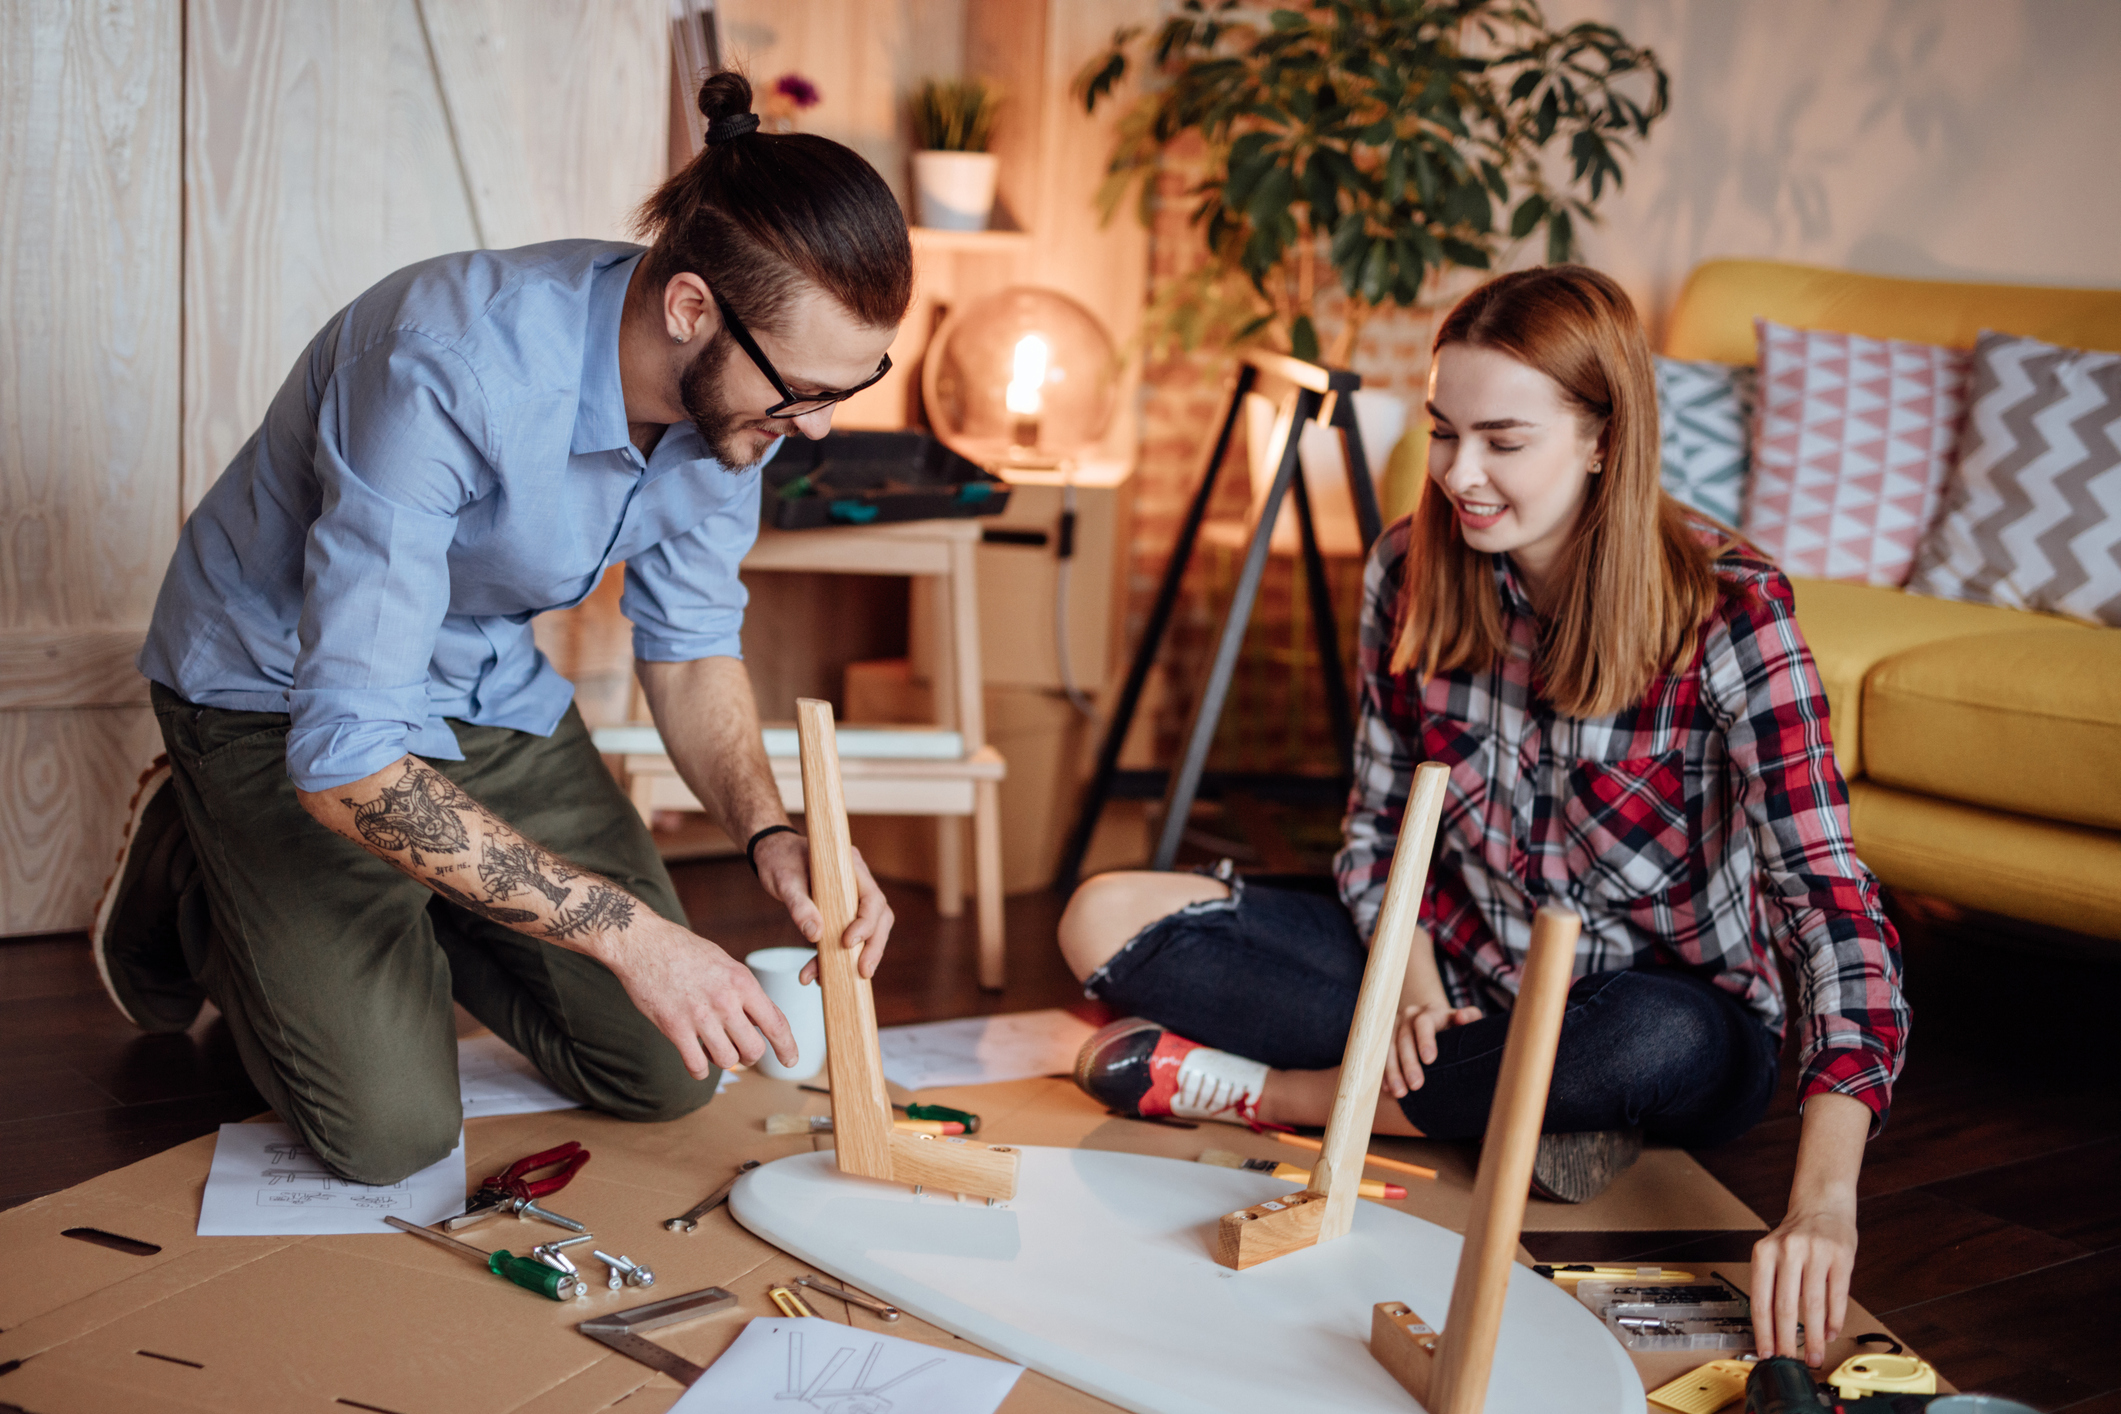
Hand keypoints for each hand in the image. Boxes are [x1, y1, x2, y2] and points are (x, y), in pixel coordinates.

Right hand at [603, 912, 795, 1078]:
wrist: (643, 942)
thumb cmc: (684, 951)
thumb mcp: (725, 963)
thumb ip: (745, 991)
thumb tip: (764, 1019)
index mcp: (742, 981)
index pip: (776, 1023)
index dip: (787, 1047)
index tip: (791, 1061)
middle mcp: (725, 1000)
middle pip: (755, 1049)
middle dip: (751, 1056)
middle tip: (741, 1050)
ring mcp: (700, 1016)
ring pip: (728, 1060)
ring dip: (725, 1061)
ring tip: (715, 1048)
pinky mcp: (674, 1028)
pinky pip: (697, 1066)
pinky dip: (700, 1069)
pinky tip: (696, 1058)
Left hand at [750, 829, 895, 982]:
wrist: (771, 855)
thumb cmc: (779, 860)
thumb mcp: (785, 881)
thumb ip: (800, 906)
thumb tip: (816, 935)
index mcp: (851, 867)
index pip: (872, 898)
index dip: (866, 924)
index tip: (849, 943)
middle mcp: (858, 882)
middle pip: (879, 918)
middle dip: (872, 947)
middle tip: (863, 972)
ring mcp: (852, 898)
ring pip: (867, 932)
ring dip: (852, 958)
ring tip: (827, 979)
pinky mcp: (841, 912)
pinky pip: (847, 937)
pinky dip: (834, 957)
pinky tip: (818, 974)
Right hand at [1383, 1001, 1482, 1097]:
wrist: (1433, 1022)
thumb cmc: (1453, 1027)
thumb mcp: (1463, 1021)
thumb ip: (1470, 1017)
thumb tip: (1462, 1017)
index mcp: (1430, 1012)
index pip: (1424, 1023)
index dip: (1425, 1040)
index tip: (1430, 1060)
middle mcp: (1408, 1016)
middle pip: (1404, 1038)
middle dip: (1408, 1063)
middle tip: (1416, 1085)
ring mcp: (1393, 1026)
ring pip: (1388, 1048)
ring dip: (1393, 1071)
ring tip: (1400, 1092)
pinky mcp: (1383, 1037)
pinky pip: (1379, 1056)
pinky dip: (1383, 1072)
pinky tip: (1388, 1088)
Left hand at [1751, 1205, 1857, 1365]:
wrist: (1822, 1202)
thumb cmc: (1795, 1234)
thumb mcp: (1773, 1252)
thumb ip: (1772, 1284)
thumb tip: (1773, 1330)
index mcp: (1764, 1252)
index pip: (1760, 1301)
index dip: (1763, 1332)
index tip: (1766, 1354)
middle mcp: (1787, 1251)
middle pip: (1785, 1307)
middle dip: (1787, 1341)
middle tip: (1790, 1361)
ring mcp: (1816, 1253)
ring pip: (1813, 1306)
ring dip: (1814, 1337)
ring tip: (1815, 1355)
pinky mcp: (1841, 1257)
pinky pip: (1837, 1296)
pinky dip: (1834, 1320)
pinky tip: (1831, 1333)